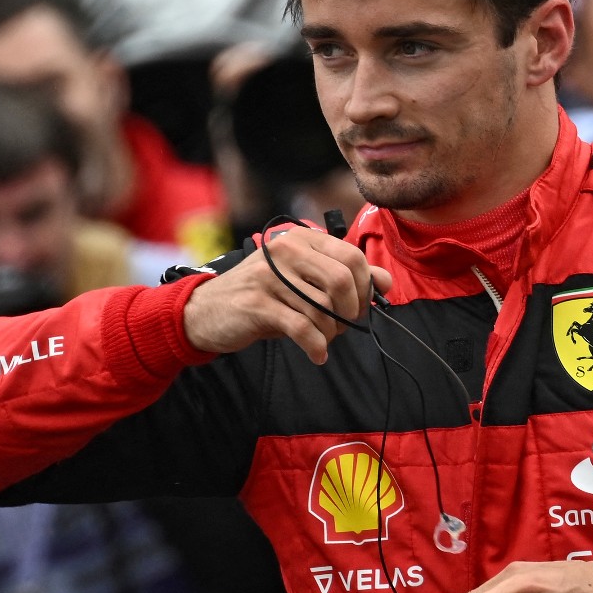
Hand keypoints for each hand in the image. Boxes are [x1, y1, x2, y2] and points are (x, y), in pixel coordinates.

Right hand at [181, 226, 390, 362]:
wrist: (207, 311)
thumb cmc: (263, 296)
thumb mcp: (304, 279)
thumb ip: (345, 277)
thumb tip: (386, 281)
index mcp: (301, 239)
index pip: (352, 256)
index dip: (365, 286)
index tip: (360, 306)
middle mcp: (285, 251)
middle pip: (342, 280)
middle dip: (352, 310)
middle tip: (344, 326)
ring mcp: (269, 276)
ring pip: (323, 308)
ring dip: (332, 332)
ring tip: (324, 339)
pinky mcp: (257, 304)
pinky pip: (302, 328)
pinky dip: (316, 346)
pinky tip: (317, 354)